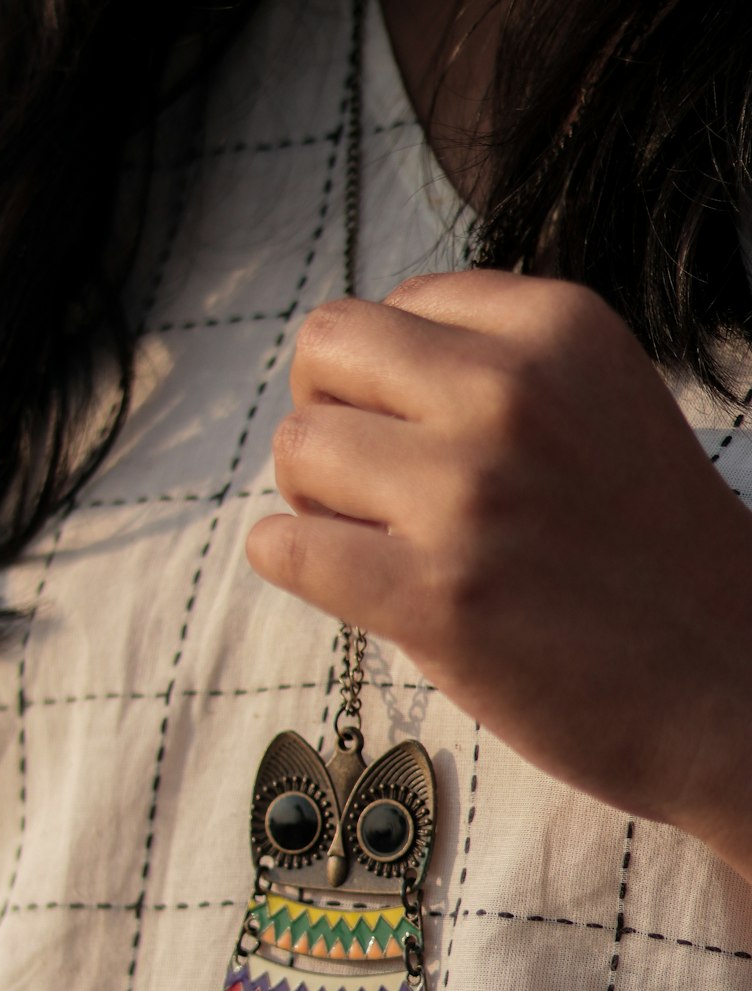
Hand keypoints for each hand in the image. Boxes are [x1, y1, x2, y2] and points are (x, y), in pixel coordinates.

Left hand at [247, 270, 751, 878]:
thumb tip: (356, 380)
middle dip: (329, 415)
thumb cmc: (653, 556)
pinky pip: (284, 548)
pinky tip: (352, 585)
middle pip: (324, 351)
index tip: (416, 438)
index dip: (382, 379)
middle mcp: (508, 392)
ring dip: (315, 499)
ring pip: (297, 450)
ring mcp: (466, 493)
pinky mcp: (432, 596)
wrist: (729, 683)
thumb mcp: (599, 405)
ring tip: (376, 542)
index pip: (391, 307)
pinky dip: (293, 564)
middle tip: (368, 483)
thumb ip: (494, 369)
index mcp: (557, 328)